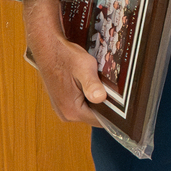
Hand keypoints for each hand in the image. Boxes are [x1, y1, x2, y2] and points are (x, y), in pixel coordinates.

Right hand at [23, 0, 105, 126]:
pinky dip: (88, 96)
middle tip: (111, 88)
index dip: (113, 112)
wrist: (48, 49)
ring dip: (96, 99)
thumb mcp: (84, 68)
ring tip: (99, 83)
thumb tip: (100, 98)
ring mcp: (63, 108)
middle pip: (95, 116)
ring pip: (89, 110)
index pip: (100, 121)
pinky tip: (90, 83)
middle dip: (105, 105)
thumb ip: (92, 85)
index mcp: (71, 110)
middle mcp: (66, 114)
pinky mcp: (63, 102)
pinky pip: (82, 104)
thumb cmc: (65, 57)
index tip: (122, 102)